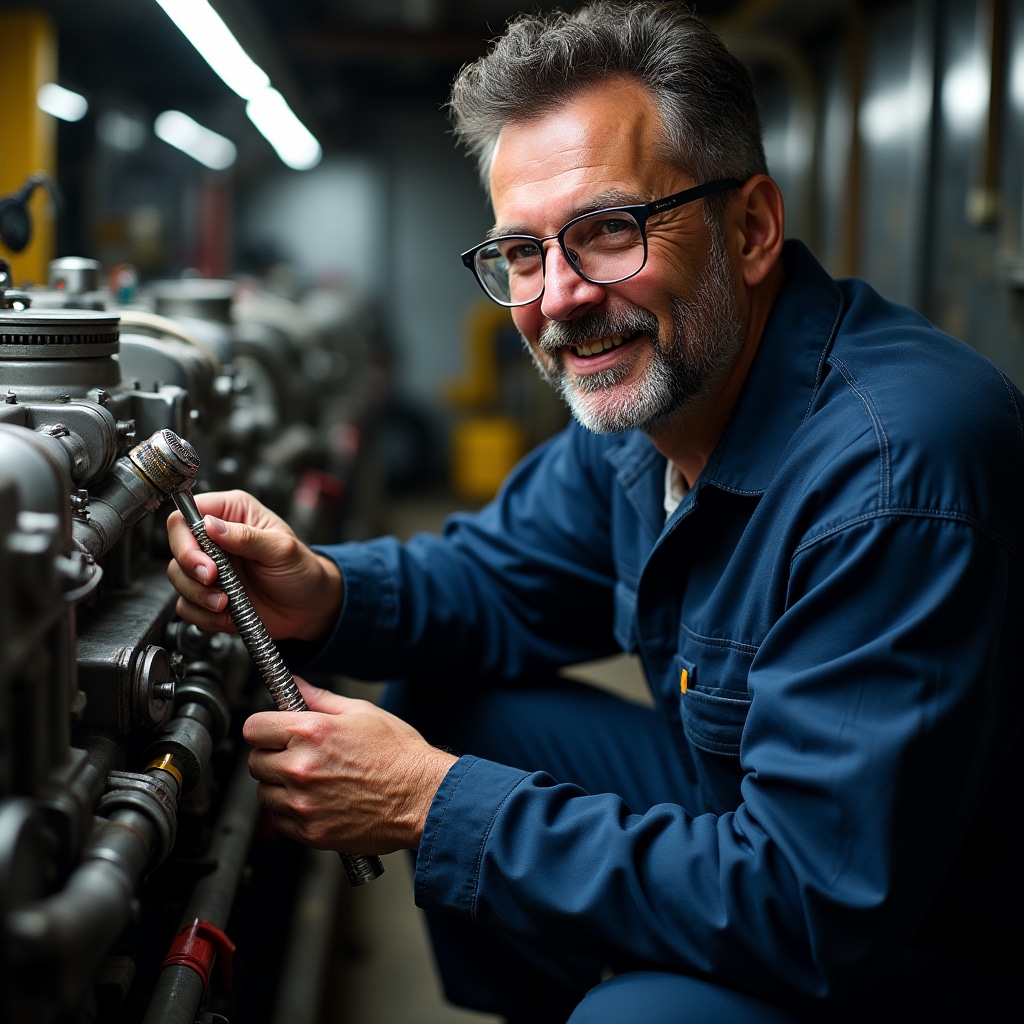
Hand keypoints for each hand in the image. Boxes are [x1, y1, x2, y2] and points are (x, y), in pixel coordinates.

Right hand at [166, 489, 342, 641]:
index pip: (188, 514)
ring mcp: (211, 569)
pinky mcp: (208, 596)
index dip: (187, 537)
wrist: (309, 608)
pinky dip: (202, 615)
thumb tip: (212, 524)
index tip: (205, 560)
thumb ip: (248, 537)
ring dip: (198, 595)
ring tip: (226, 602)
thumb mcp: (282, 549)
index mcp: (233, 514)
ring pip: (178, 578)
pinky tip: (225, 615)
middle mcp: (217, 539)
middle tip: (214, 580)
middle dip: (191, 569)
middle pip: (177, 547)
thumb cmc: (302, 571)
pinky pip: (187, 606)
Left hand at [244, 680, 457, 853]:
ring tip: (311, 780)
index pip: (253, 728)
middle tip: (296, 755)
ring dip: (279, 786)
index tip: (272, 732)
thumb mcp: (361, 712)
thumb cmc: (399, 755)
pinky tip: (316, 800)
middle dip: (271, 756)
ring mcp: (303, 803)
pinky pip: (279, 820)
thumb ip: (319, 699)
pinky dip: (291, 811)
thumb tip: (295, 684)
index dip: (264, 728)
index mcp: (311, 732)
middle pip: (255, 761)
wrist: (422, 797)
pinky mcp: (310, 831)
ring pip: (264, 793)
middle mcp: (301, 767)